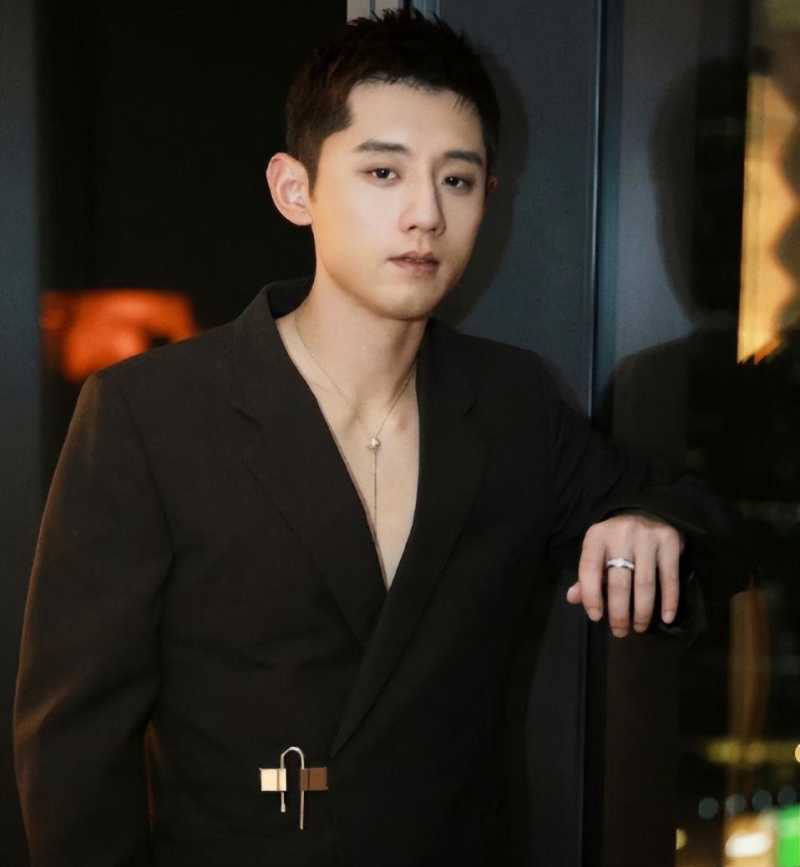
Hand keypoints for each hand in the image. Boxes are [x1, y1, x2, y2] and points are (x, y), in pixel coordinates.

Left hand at [565, 513, 683, 636]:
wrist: (648, 509)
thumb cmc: (617, 538)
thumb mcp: (597, 550)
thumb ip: (587, 576)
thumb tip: (572, 598)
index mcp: (596, 537)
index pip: (589, 569)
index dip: (591, 596)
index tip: (596, 617)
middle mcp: (620, 535)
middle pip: (619, 582)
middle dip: (619, 613)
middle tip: (620, 631)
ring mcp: (647, 537)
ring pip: (644, 583)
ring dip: (642, 611)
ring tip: (639, 627)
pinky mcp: (669, 541)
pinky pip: (669, 577)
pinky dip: (669, 601)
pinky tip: (666, 618)